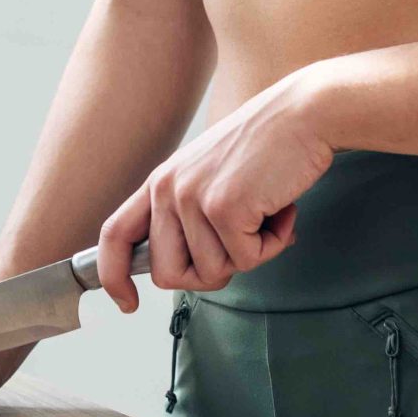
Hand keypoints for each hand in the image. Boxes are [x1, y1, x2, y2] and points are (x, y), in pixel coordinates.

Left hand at [94, 69, 335, 308]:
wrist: (304, 113)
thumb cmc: (267, 147)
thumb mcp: (210, 175)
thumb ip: (189, 214)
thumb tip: (188, 267)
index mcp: (160, 181)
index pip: (115, 234)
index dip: (113, 276)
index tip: (126, 303)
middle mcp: (167, 189)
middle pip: (167, 274)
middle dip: (210, 274)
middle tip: (242, 243)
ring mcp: (193, 199)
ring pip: (213, 273)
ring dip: (251, 252)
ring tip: (266, 212)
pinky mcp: (224, 208)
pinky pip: (247, 261)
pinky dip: (273, 244)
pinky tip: (281, 210)